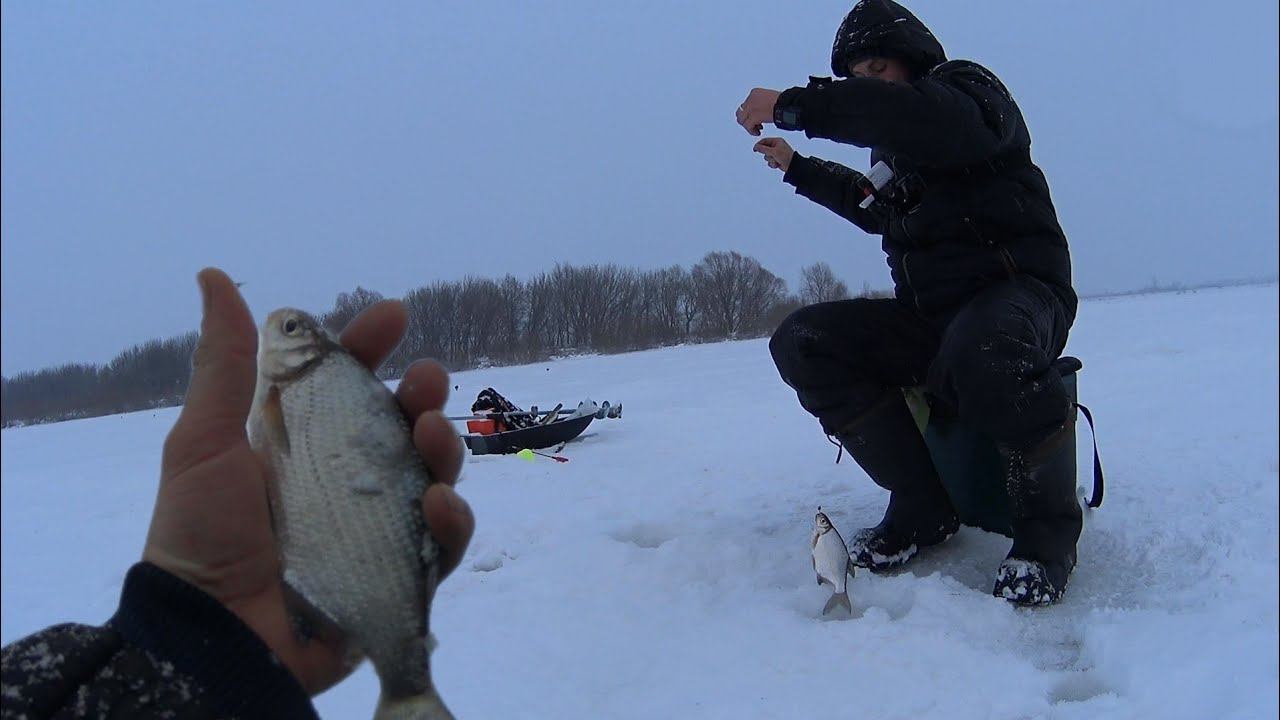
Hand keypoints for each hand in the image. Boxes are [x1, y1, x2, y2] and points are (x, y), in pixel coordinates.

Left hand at [142, 268, 473, 694]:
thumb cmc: (200, 536)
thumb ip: (224, 364)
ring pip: (433, 476)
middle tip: (426, 380)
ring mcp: (376, 528)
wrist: (212, 635)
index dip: (371, 348)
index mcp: (303, 446)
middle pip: (402, 426)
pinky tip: (437, 503)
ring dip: (445, 448)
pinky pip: (440, 544)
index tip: (393, 316)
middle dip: (423, 394)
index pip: (347, 386)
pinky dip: (450, 522)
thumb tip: (213, 276)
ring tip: (434, 435)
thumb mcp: (205, 442)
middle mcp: (346, 481)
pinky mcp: (397, 575)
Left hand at [735, 88, 780, 135]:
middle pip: (741, 112)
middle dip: (747, 120)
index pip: (745, 105)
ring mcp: (751, 108)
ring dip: (748, 126)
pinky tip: (757, 133)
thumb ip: (761, 103)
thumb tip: (759, 112)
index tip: (757, 119)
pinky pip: (747, 126)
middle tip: (755, 125)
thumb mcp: (769, 98)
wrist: (786, 104)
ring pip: (742, 120)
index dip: (749, 114)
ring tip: (757, 130)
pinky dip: (751, 131)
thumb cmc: (783, 102)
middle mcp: (750, 99)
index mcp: (754, 93)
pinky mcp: (754, 116)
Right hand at [753, 137, 794, 172]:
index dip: (759, 145)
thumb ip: (763, 149)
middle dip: (768, 155)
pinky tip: (778, 164)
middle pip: (764, 150)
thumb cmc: (786, 156)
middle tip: (772, 156)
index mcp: (777, 141)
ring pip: (767, 157)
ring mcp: (776, 153)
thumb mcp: (773, 151)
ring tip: (777, 160)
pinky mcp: (776, 159)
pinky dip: (773, 164)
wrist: (792, 166)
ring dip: (771, 160)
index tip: (755, 149)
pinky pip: (770, 162)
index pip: (764, 141)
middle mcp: (776, 146)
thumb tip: (756, 146)